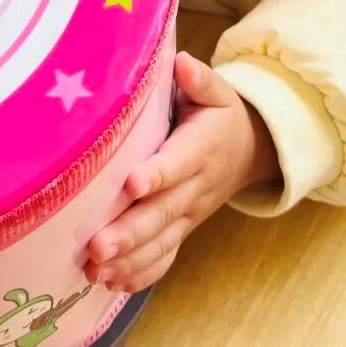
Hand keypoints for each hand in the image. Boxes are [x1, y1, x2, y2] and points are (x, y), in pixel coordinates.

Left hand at [84, 51, 280, 293]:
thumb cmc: (221, 116)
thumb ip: (200, 80)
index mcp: (201, 149)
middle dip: (129, 232)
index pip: (177, 163)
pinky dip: (141, 274)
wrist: (250, 152)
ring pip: (160, 241)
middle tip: (97, 246)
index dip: (157, 174)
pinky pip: (165, 257)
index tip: (131, 184)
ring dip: (128, 259)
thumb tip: (182, 63)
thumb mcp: (218, 92)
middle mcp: (195, 188)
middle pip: (162, 213)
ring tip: (95, 270)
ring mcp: (189, 215)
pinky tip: (112, 283)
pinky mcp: (183, 230)